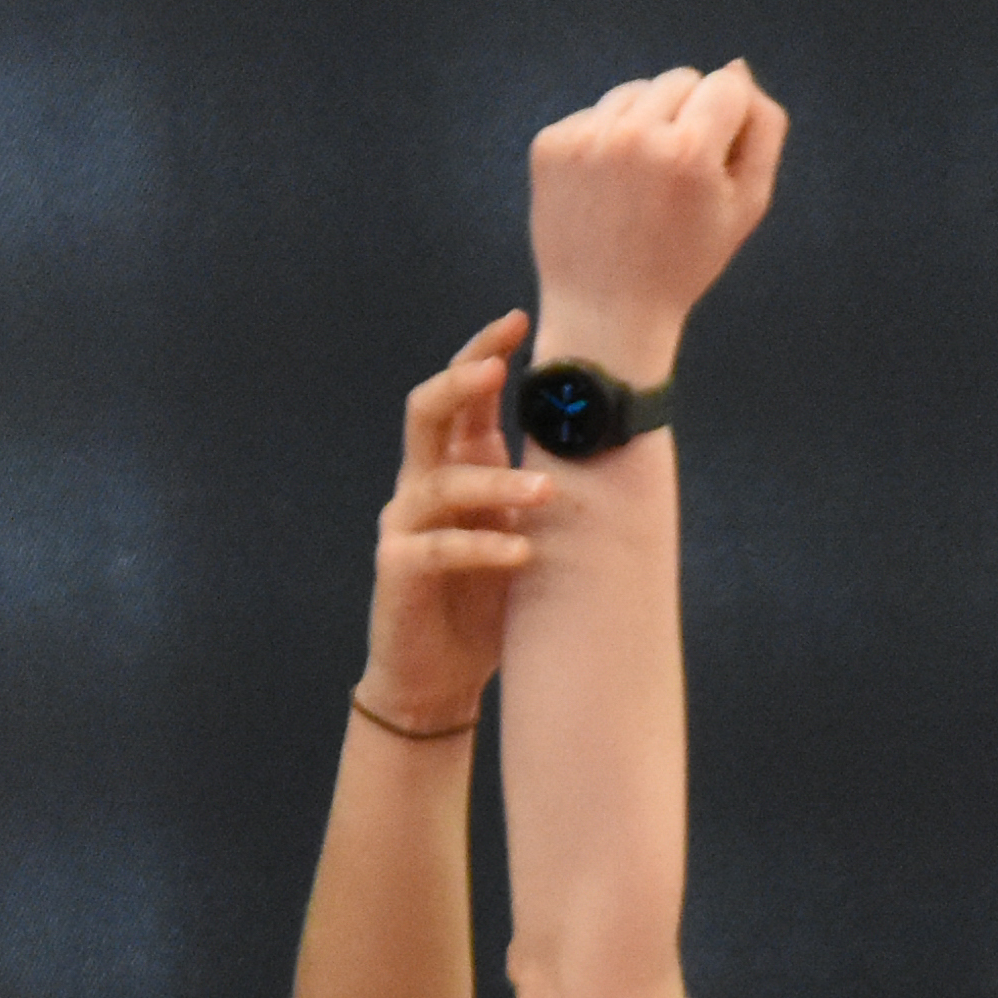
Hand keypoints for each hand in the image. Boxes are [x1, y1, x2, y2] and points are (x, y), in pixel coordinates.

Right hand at [359, 316, 544, 730]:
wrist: (438, 678)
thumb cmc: (484, 600)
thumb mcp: (519, 529)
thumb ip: (536, 484)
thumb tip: (600, 438)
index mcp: (453, 465)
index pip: (461, 395)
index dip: (482, 352)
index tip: (517, 319)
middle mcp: (420, 484)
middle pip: (425, 412)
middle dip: (460, 382)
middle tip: (497, 369)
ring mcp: (403, 525)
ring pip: (440, 481)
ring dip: (496, 483)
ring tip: (546, 493)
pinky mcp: (397, 571)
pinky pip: (438, 549)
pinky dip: (481, 547)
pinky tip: (520, 553)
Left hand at [526, 63, 789, 377]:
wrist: (605, 314)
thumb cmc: (684, 262)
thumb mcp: (748, 205)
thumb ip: (762, 128)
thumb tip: (737, 67)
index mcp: (689, 153)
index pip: (727, 84)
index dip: (729, 121)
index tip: (714, 161)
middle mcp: (634, 137)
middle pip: (680, 78)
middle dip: (687, 116)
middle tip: (675, 179)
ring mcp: (585, 139)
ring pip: (634, 92)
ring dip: (645, 124)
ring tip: (640, 186)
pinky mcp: (550, 145)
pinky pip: (594, 114)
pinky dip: (605, 141)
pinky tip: (607, 190)